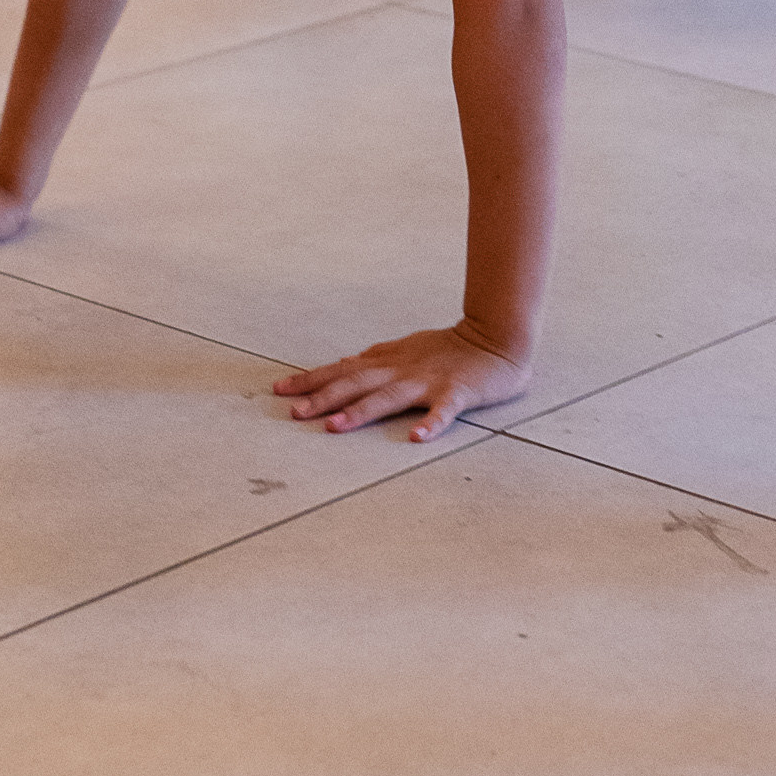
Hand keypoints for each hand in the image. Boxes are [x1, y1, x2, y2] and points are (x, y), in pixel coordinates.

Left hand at [273, 321, 531, 438]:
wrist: (496, 338)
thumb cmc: (449, 348)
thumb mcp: (405, 349)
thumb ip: (376, 360)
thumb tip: (345, 364)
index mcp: (389, 361)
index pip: (342, 370)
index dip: (311, 380)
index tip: (280, 390)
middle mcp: (402, 370)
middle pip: (356, 384)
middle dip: (324, 398)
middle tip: (294, 413)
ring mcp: (429, 381)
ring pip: (389, 397)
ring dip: (361, 411)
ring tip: (335, 427)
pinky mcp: (458, 392)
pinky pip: (443, 410)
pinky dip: (431, 422)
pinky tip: (418, 438)